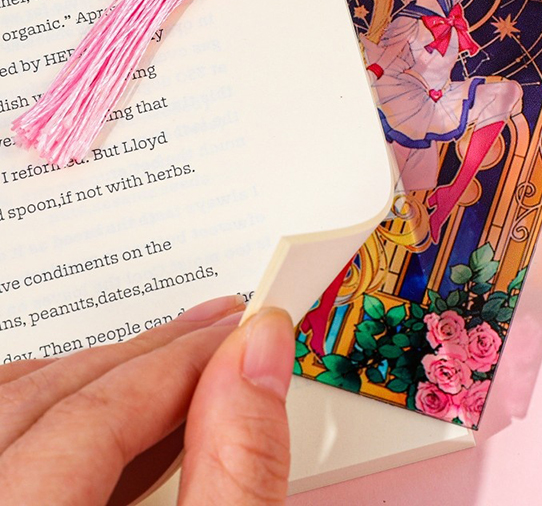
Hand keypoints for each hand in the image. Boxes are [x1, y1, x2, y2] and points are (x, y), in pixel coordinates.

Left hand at [0, 296, 294, 505]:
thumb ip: (236, 470)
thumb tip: (259, 355)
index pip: (97, 412)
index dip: (185, 360)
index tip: (245, 334)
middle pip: (49, 399)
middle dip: (153, 356)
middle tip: (224, 329)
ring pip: (12, 403)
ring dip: (101, 375)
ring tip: (176, 358)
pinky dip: (55, 408)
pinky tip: (109, 410)